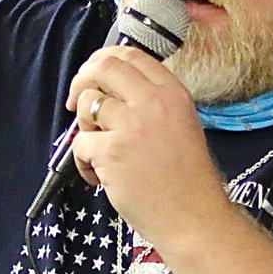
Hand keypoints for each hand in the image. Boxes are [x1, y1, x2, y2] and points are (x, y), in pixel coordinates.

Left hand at [64, 45, 227, 245]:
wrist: (195, 218)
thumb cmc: (187, 181)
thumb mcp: (182, 125)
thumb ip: (152, 104)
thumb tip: (109, 95)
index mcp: (173, 93)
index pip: (131, 55)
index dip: (103, 61)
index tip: (93, 75)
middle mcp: (153, 102)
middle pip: (104, 67)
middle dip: (82, 81)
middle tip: (77, 102)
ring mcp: (131, 126)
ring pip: (87, 104)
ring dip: (83, 127)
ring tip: (98, 152)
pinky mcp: (112, 152)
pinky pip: (79, 144)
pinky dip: (83, 162)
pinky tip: (99, 177)